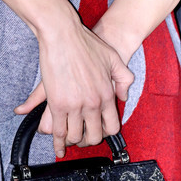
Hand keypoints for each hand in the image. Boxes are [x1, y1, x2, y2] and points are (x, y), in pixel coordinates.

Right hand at [14, 20, 133, 157]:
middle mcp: (92, 104)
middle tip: (82, 138)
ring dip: (72, 141)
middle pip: (93, 136)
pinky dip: (58, 142)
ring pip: (75, 136)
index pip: (112, 126)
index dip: (106, 133)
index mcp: (107, 95)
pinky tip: (58, 145)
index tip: (99, 132)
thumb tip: (123, 96)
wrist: (63, 34)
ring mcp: (74, 106)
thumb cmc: (86, 43)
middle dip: (88, 140)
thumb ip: (124, 78)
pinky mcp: (57, 104)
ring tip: (69, 140)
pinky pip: (58, 131)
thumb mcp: (113, 58)